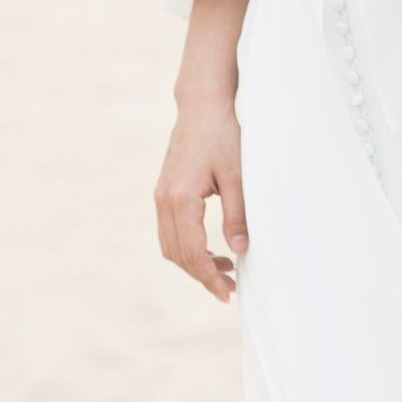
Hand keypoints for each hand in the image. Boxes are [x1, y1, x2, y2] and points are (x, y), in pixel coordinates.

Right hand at [155, 98, 246, 301]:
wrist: (201, 109)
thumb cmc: (223, 137)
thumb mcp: (238, 177)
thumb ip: (237, 216)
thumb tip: (240, 251)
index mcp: (181, 198)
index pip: (192, 252)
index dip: (209, 277)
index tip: (228, 293)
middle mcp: (164, 200)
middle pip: (177, 254)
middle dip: (202, 275)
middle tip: (230, 288)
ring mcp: (160, 196)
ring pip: (170, 246)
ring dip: (194, 263)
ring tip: (226, 270)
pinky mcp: (164, 193)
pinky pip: (171, 231)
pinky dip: (188, 247)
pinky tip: (213, 250)